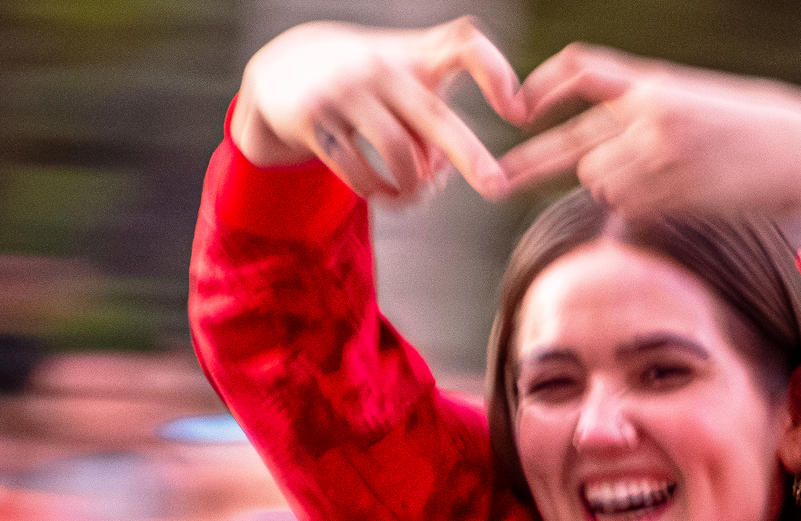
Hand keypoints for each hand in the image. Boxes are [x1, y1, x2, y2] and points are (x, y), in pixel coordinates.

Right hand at [232, 17, 524, 203]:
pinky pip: (359, 172)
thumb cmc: (365, 86)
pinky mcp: (314, 120)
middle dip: (469, 155)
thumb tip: (441, 174)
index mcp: (413, 54)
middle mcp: (381, 67)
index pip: (464, 44)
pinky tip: (385, 195)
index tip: (518, 112)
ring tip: (414, 196)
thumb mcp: (402, 87)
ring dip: (413, 188)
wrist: (282, 71)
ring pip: (397, 154)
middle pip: (433, 114)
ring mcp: (345, 91)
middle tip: (496, 187)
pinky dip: (379, 194)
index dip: (495, 73)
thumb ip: (430, 125)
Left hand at [497, 45, 800, 222]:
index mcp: (655, 83)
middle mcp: (651, 117)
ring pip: (602, 183)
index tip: (517, 106)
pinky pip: (631, 207)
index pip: (582, 71)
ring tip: (670, 176)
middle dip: (531, 165)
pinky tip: (682, 192)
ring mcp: (660, 159)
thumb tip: (591, 167)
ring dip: (616, 187)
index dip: (543, 86)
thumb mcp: (693, 102)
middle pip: (574, 147)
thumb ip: (640, 119)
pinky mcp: (673, 195)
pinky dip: (642, 205)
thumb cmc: (751, 130)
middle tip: (494, 180)